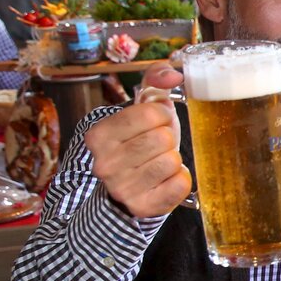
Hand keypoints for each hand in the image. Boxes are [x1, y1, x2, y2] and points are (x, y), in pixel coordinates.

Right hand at [85, 62, 191, 217]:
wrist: (131, 185)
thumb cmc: (140, 140)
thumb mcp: (143, 106)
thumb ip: (155, 80)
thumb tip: (175, 74)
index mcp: (99, 135)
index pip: (150, 113)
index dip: (162, 114)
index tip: (155, 122)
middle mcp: (104, 164)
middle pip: (162, 139)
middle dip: (167, 138)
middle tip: (157, 146)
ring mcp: (122, 188)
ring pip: (172, 161)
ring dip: (174, 159)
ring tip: (159, 162)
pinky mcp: (142, 206)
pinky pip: (181, 184)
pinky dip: (181, 178)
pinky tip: (165, 179)